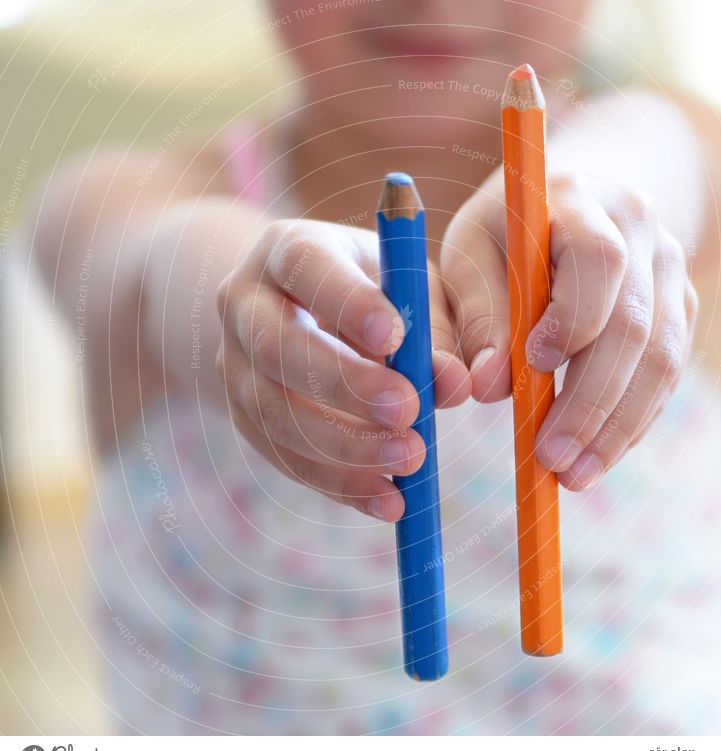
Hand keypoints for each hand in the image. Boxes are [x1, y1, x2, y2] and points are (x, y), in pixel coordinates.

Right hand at [216, 219, 469, 519]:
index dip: (346, 302)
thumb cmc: (372, 292)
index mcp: (288, 250)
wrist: (296, 309)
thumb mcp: (408, 290)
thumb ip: (434, 329)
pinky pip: (283, 457)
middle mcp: (246, 303)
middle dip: (345, 384)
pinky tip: (389, 500)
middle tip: (409, 412)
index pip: (304, 266)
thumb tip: (455, 384)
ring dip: (345, 446)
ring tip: (411, 461)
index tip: (396, 337)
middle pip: (277, 346)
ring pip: (273, 412)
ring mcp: (236, 364)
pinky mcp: (244, 417)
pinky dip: (339, 484)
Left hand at [441, 169, 698, 490]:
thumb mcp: (471, 255)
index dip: (574, 319)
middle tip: (550, 457)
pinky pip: (668, 373)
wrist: (573, 201)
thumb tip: (485, 387)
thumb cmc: (505, 235)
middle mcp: (640, 228)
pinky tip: (599, 451)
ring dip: (617, 426)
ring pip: (662, 358)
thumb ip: (473, 315)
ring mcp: (670, 268)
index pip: (599, 259)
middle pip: (635, 323)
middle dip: (591, 400)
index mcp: (580, 200)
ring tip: (574, 474)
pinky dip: (633, 419)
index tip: (534, 366)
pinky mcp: (680, 307)